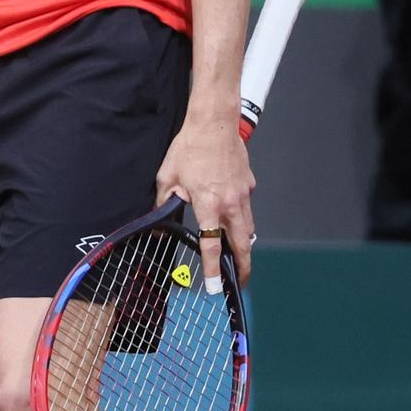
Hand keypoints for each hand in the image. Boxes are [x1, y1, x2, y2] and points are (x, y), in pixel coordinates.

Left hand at [155, 111, 255, 289]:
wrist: (214, 124)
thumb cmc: (191, 147)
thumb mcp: (167, 176)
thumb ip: (164, 200)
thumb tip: (160, 216)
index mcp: (208, 203)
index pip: (212, 244)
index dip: (213, 268)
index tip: (214, 286)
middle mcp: (230, 203)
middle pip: (242, 244)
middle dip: (242, 266)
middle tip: (238, 281)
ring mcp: (243, 195)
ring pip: (248, 228)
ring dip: (244, 245)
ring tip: (238, 258)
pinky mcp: (249, 185)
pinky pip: (246, 208)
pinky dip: (241, 218)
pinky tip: (231, 216)